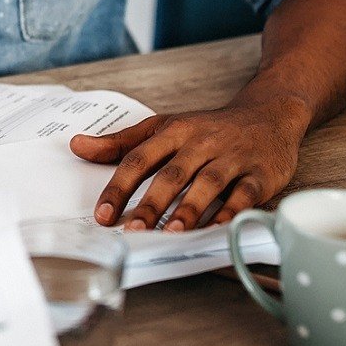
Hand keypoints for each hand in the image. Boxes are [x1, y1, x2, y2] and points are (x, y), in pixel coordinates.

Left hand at [70, 99, 307, 230]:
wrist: (268, 114)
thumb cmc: (208, 127)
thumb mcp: (163, 127)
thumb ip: (121, 142)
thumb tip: (77, 146)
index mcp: (174, 131)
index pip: (139, 159)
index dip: (119, 187)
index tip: (104, 214)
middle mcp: (201, 143)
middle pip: (172, 174)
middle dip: (151, 203)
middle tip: (133, 230)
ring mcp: (232, 157)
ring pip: (208, 183)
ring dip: (190, 208)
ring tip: (173, 231)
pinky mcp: (260, 173)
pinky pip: (245, 193)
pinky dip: (231, 211)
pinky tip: (217, 227)